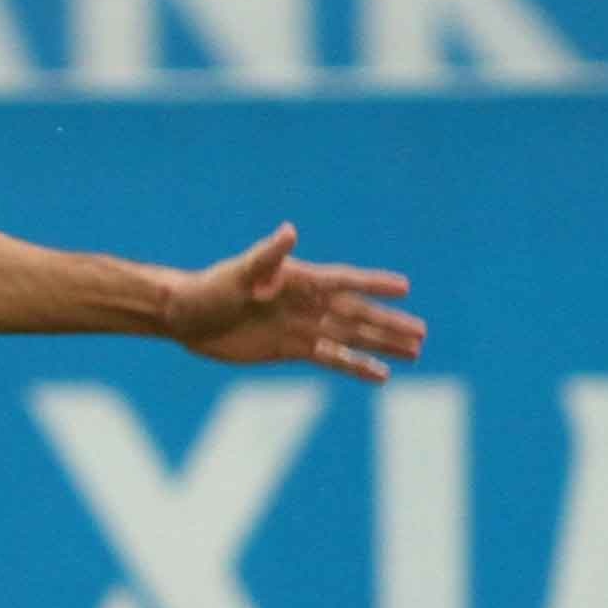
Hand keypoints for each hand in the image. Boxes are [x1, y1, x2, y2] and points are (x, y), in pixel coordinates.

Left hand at [167, 223, 423, 383]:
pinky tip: (380, 376)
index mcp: (298, 280)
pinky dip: (356, 367)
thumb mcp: (238, 272)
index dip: (373, 284)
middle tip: (422, 332)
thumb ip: (267, 256)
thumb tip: (289, 231)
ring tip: (415, 352)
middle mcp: (306, 303)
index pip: (344, 281)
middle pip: (356, 314)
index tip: (405, 288)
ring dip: (381, 345)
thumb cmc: (208, 288)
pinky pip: (331, 359)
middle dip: (388, 323)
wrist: (184, 317)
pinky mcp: (290, 350)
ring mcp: (301, 327)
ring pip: (351, 338)